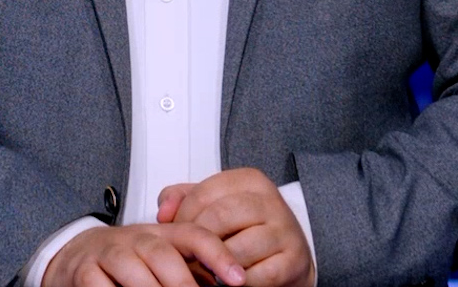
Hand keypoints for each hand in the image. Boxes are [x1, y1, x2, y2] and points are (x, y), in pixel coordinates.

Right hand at [44, 223, 245, 286]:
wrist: (75, 256)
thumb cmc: (127, 263)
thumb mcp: (160, 259)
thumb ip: (189, 268)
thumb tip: (229, 284)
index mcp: (162, 234)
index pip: (194, 235)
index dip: (218, 254)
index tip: (238, 279)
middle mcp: (135, 239)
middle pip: (162, 253)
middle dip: (183, 283)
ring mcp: (108, 253)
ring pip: (132, 269)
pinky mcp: (84, 272)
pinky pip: (99, 285)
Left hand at [156, 169, 314, 286]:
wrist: (289, 260)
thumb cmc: (244, 232)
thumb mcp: (214, 206)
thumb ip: (184, 200)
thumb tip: (163, 212)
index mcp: (249, 181)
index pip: (203, 193)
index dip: (183, 219)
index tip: (179, 236)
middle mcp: (270, 201)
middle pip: (218, 218)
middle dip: (198, 244)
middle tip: (189, 260)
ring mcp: (285, 231)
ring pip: (236, 249)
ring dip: (216, 267)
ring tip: (208, 272)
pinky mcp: (294, 261)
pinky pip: (256, 275)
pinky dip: (237, 283)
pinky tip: (230, 282)